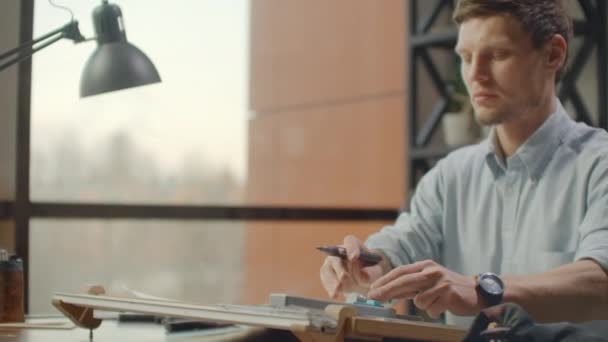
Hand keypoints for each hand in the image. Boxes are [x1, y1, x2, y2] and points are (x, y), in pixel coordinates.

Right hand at [319, 235, 384, 298]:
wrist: (364, 277)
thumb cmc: (371, 269)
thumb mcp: (376, 269)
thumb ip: (372, 272)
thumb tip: (363, 276)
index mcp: (353, 245)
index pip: (350, 242)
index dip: (351, 249)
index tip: (354, 258)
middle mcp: (339, 251)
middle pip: (336, 257)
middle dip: (340, 268)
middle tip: (344, 277)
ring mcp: (331, 262)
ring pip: (328, 269)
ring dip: (332, 280)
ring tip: (337, 290)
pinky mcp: (327, 274)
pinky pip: (326, 280)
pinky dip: (329, 288)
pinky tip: (334, 295)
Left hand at [367, 259, 481, 317]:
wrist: (476, 291)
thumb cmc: (448, 288)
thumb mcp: (428, 282)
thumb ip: (410, 286)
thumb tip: (387, 293)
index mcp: (425, 266)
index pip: (400, 271)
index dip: (385, 280)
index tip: (372, 289)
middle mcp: (432, 271)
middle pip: (404, 281)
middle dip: (386, 290)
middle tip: (374, 297)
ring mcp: (441, 282)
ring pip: (419, 301)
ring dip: (424, 306)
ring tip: (436, 302)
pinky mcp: (449, 295)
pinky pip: (431, 310)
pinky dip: (434, 311)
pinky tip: (443, 306)